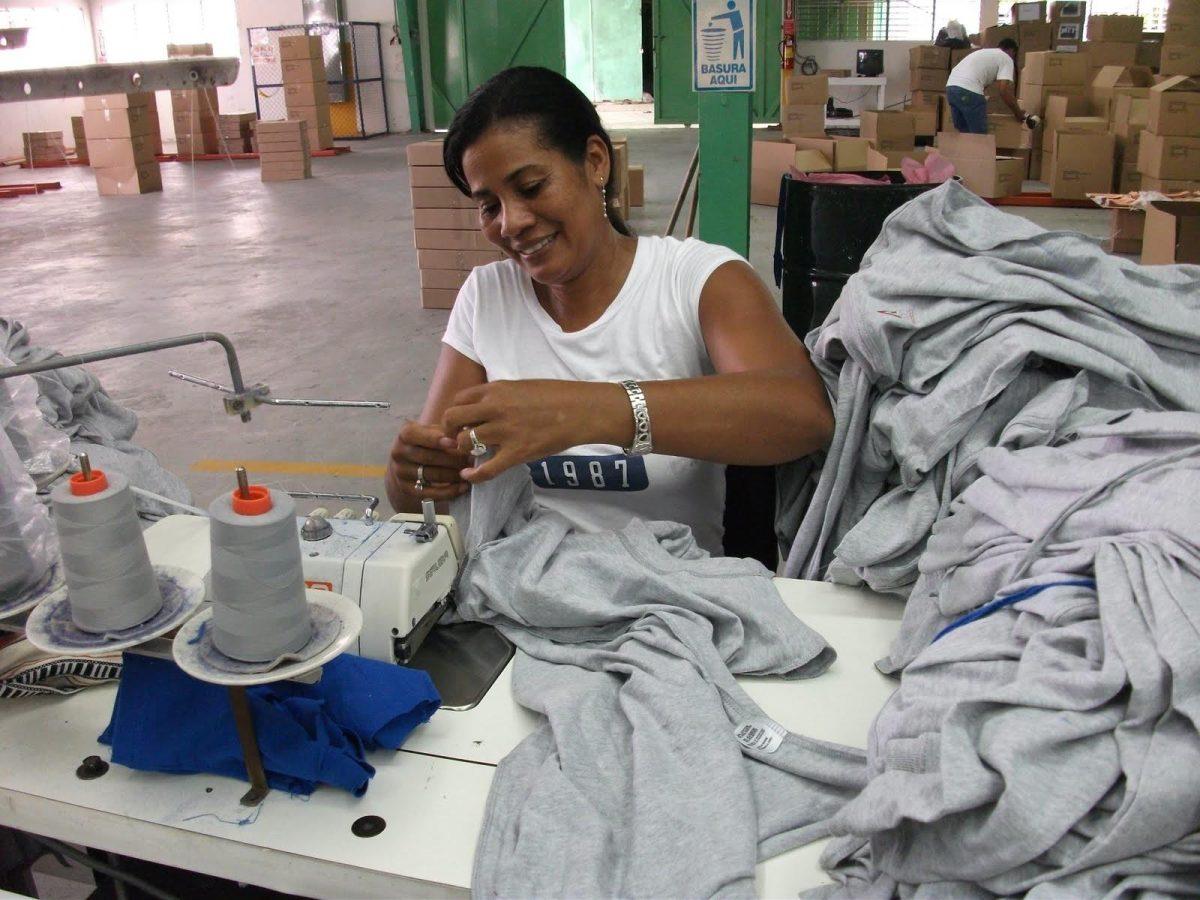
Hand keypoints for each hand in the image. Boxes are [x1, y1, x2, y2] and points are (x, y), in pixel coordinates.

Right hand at [385, 420, 471, 510]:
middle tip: (470, 460)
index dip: (435, 439)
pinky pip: (430, 493)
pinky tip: (463, 487)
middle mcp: (399, 453)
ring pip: (431, 475)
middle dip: (452, 459)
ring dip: (453, 475)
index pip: (415, 435)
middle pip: (427, 457)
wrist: (412, 462)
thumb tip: (466, 435)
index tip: (455, 443)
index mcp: (405, 434)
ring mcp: (401, 473)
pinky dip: (449, 491)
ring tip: (470, 472)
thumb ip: (447, 430)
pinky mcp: (408, 490)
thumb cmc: (430, 442)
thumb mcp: (434, 430)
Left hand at [440, 380, 623, 483]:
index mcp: (496, 389)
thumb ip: (500, 396)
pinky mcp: (516, 453)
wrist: (582, 410)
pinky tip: (469, 475)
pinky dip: (473, 475)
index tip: (461, 421)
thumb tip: (486, 408)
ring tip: (470, 454)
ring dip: (463, 450)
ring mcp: (504, 431)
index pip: (459, 400)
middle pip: (453, 419)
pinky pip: (486, 469)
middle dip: (450, 430)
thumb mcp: (522, 386)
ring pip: (464, 442)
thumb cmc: (557, 396)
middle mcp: (494, 408)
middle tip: (458, 439)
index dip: (456, 412)